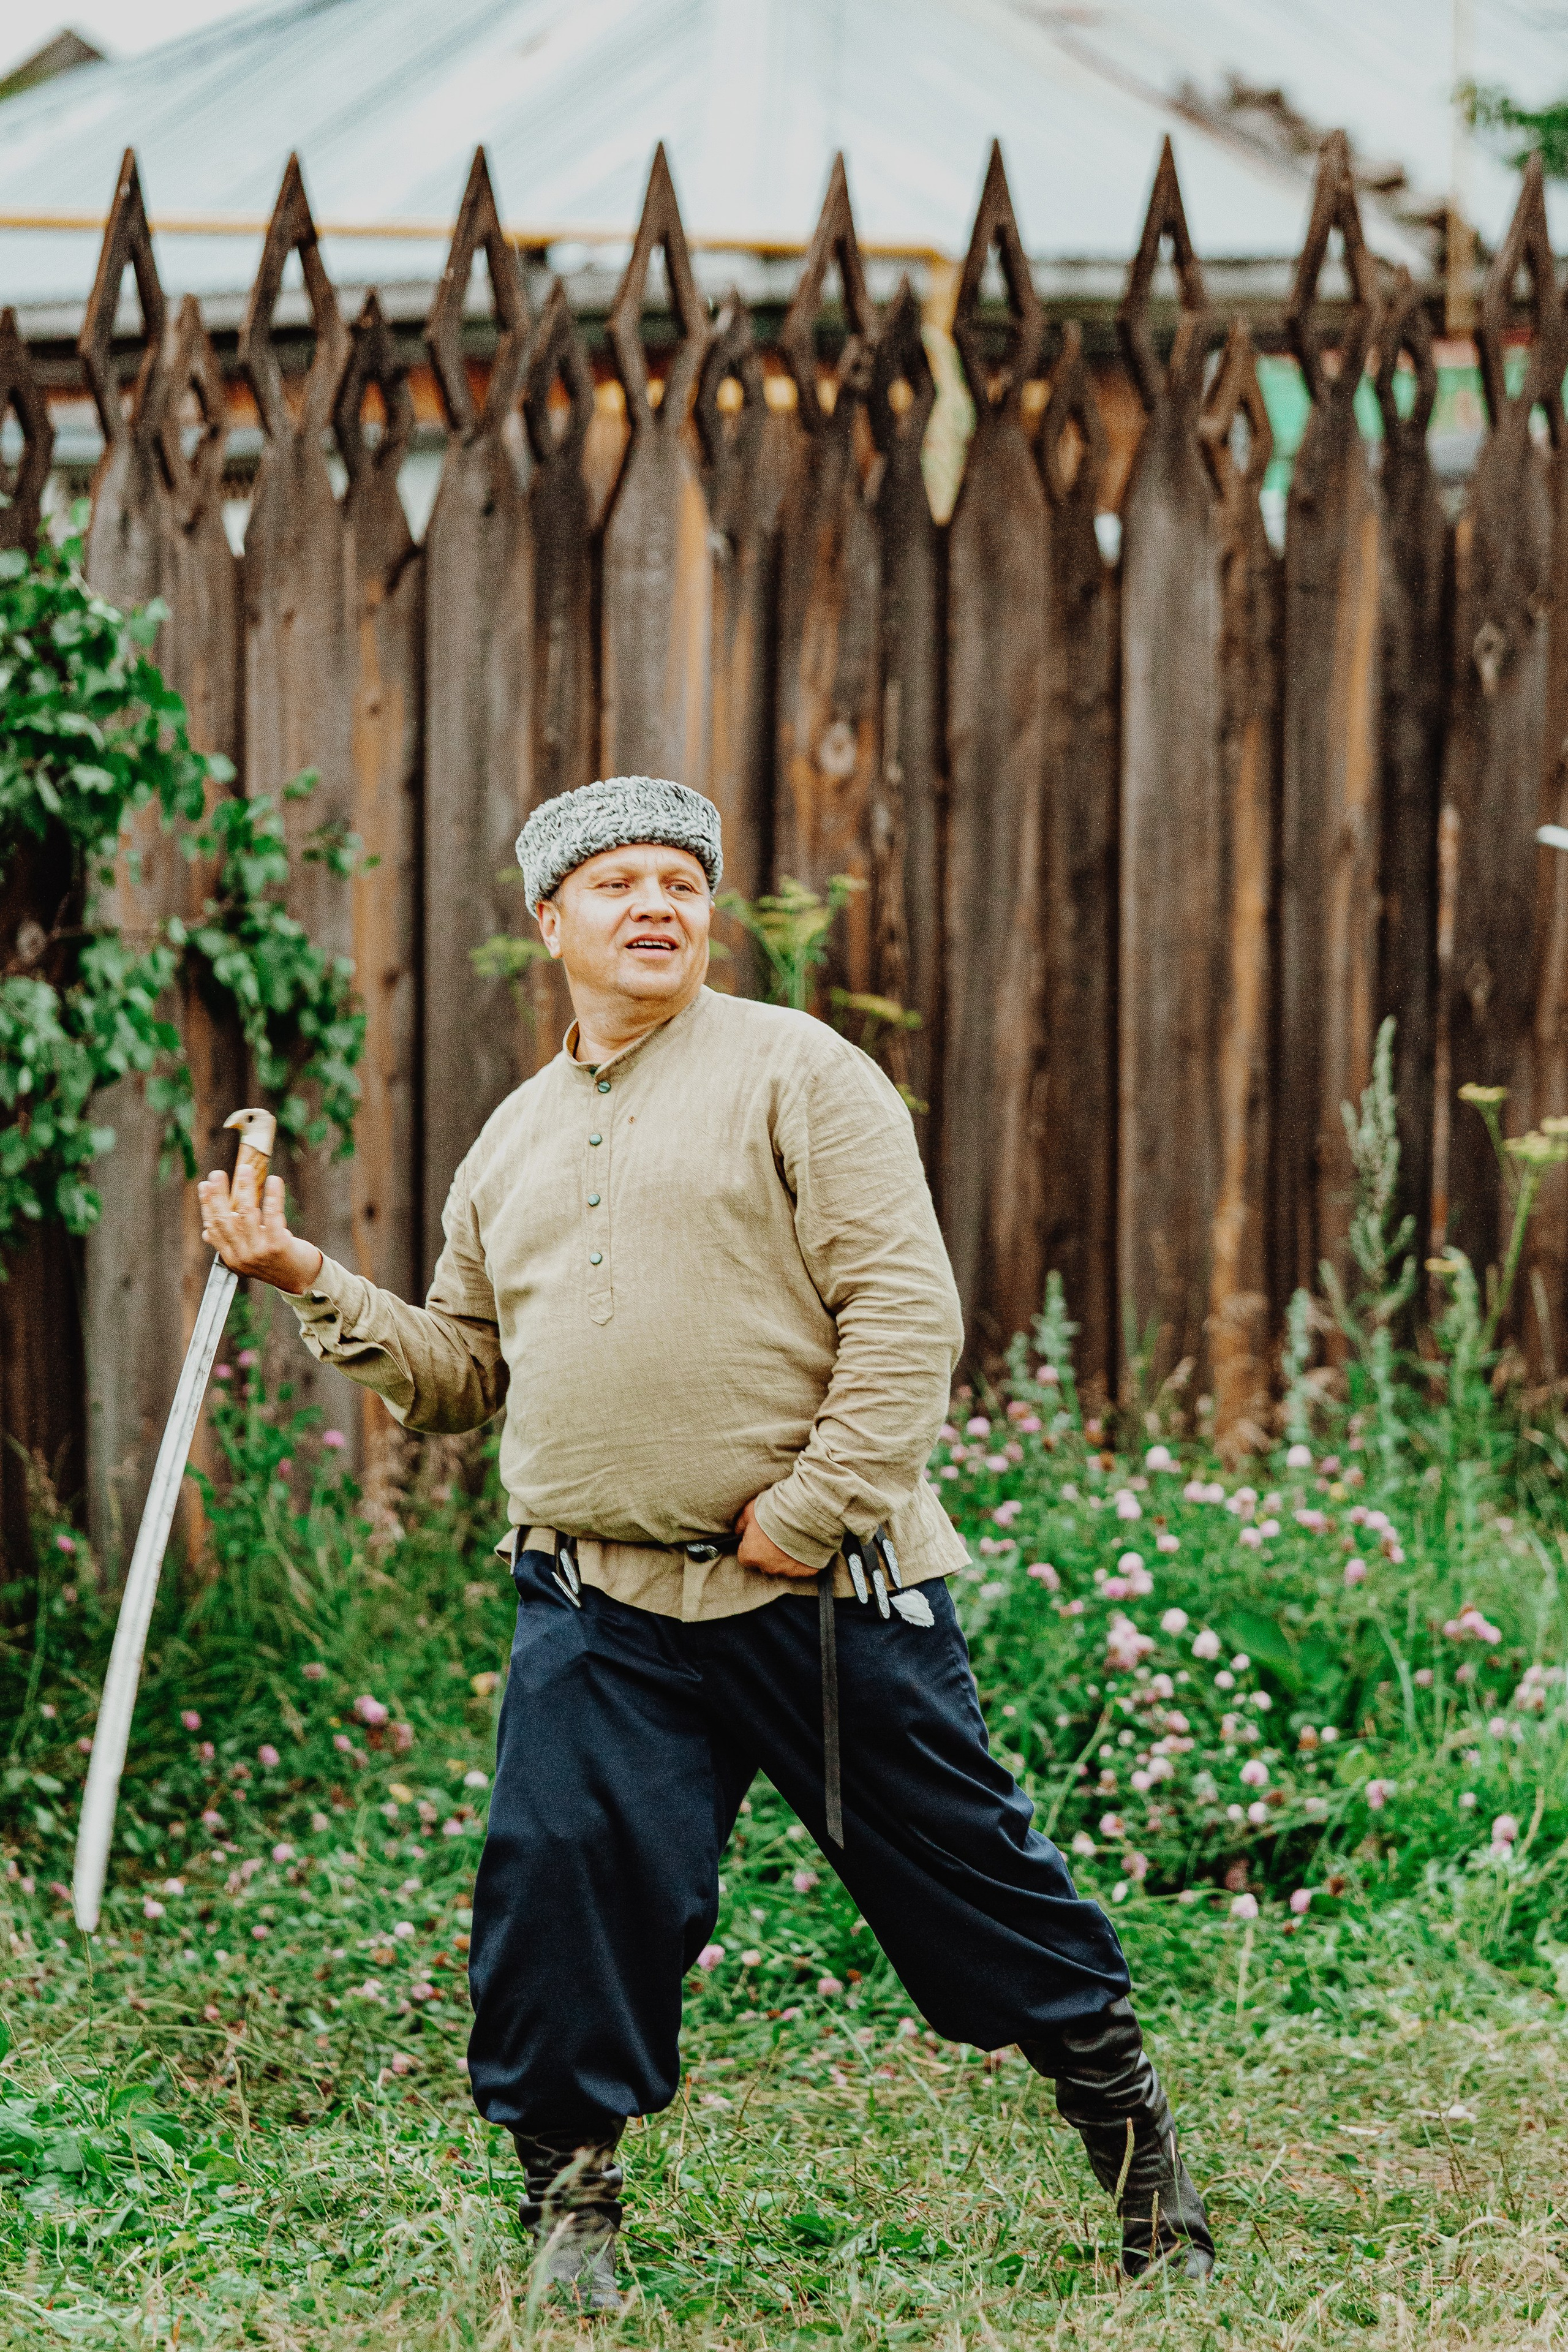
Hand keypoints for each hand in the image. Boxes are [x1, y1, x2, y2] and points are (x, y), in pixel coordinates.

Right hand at [197, 1160, 322, 1295]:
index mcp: (231, 1257)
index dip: (208, 1205)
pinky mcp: (278, 1246)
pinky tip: (274, 1180)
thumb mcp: (248, 1257)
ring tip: (245, 1169)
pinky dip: (273, 1195)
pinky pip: (273, 1214)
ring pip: (247, 1214)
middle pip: (225, 1220)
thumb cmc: (275, 1262)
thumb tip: (206, 1232)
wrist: (303, 1280)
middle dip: (219, 1195)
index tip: (205, 1185)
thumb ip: (230, 1244)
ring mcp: (259, 1251)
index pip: (213, 1228)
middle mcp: (242, 1256)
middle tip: (217, 1174)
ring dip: (245, 1189)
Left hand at [735, 1497, 817, 1578]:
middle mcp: (768, 1566)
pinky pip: (800, 1566)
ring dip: (784, 1554)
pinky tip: (803, 1544)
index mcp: (751, 1554)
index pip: (744, 1556)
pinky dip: (801, 1558)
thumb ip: (741, 1524)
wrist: (804, 1514)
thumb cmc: (774, 1512)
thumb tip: (737, 1530)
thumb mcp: (750, 1511)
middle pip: (764, 1562)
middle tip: (776, 1534)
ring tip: (791, 1537)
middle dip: (768, 1551)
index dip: (750, 1545)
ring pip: (782, 1565)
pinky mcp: (804, 1571)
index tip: (757, 1536)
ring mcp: (787, 1570)